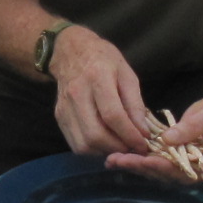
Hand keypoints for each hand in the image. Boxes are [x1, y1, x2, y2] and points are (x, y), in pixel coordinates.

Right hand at [49, 29, 156, 156]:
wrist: (70, 52)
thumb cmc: (103, 60)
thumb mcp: (126, 73)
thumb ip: (135, 103)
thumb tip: (143, 131)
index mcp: (97, 78)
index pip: (112, 115)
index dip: (129, 134)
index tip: (143, 143)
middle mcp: (77, 94)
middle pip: (95, 134)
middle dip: (118, 147)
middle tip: (132, 147)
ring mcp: (64, 107)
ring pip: (84, 144)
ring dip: (105, 151)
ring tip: (120, 145)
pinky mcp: (59, 117)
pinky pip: (76, 144)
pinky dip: (93, 149)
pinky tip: (105, 142)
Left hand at [105, 89, 202, 181]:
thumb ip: (192, 128)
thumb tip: (167, 140)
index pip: (185, 171)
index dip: (164, 167)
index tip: (145, 161)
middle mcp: (197, 168)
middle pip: (167, 173)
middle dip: (142, 167)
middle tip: (117, 160)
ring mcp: (186, 160)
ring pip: (158, 166)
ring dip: (135, 163)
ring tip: (112, 159)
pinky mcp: (176, 150)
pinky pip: (156, 155)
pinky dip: (139, 153)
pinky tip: (119, 151)